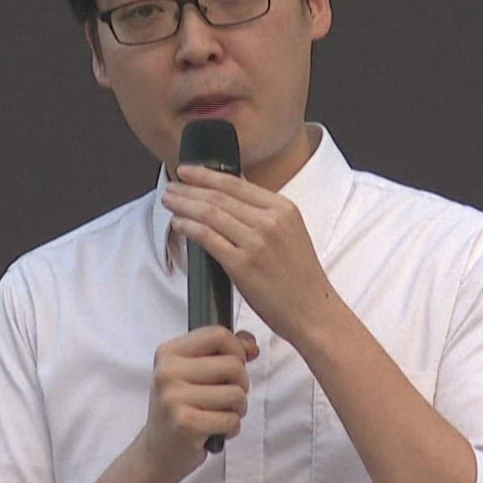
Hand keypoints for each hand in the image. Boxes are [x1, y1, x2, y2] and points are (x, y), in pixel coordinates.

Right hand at [140, 326, 257, 480]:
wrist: (157, 451)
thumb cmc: (182, 408)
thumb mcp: (195, 372)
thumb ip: (225, 352)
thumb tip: (252, 346)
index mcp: (168, 352)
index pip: (218, 334)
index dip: (237, 350)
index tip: (232, 366)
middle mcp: (167, 372)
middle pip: (233, 364)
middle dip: (241, 384)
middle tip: (225, 398)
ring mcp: (174, 398)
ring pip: (237, 393)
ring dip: (238, 408)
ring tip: (219, 414)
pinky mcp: (185, 424)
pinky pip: (232, 419)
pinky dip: (232, 428)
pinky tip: (214, 430)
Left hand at [163, 165, 336, 341]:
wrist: (312, 312)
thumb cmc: (300, 279)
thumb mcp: (291, 233)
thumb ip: (265, 215)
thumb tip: (231, 197)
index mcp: (284, 208)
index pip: (236, 183)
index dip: (206, 174)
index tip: (187, 171)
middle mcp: (271, 221)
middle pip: (219, 195)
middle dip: (189, 189)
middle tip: (171, 186)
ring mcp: (256, 242)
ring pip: (209, 213)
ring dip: (184, 205)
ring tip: (169, 202)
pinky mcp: (242, 264)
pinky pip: (207, 237)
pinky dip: (188, 227)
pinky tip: (178, 224)